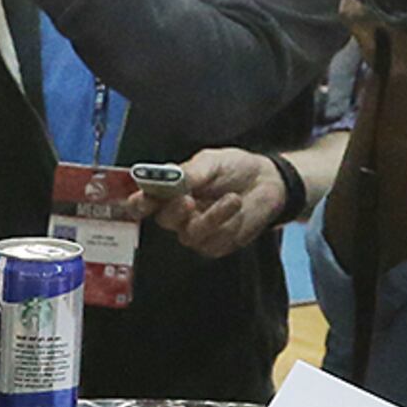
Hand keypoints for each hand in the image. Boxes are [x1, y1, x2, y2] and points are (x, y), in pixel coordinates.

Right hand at [146, 148, 285, 257]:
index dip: (139, 204)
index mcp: (170, 191)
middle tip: (187, 199)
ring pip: (191, 234)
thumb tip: (172, 178)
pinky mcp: (215, 245)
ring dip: (212, 217)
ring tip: (233, 199)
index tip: (143, 200)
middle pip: (165, 220)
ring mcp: (196, 232)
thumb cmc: (235, 168)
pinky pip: (214, 242)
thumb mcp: (212, 162)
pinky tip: (238, 210)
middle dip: (175, 211)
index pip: (145, 202)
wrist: (267, 182)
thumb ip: (191, 171)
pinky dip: (229, 225)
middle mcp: (178, 214)